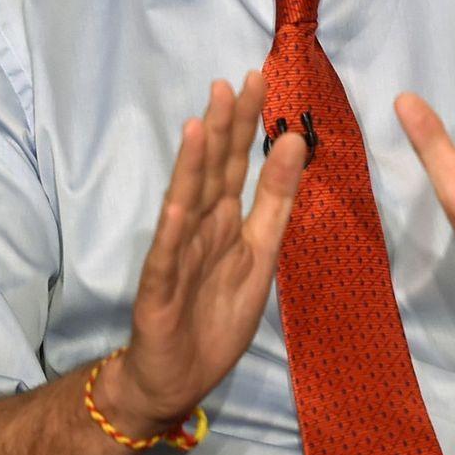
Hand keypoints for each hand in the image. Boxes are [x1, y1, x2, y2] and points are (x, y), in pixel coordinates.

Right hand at [95, 72, 308, 434]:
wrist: (177, 376)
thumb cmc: (216, 314)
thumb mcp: (261, 253)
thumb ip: (276, 200)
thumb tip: (295, 141)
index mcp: (224, 219)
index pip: (237, 162)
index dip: (246, 123)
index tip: (257, 78)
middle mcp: (198, 227)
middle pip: (211, 172)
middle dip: (220, 129)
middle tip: (229, 83)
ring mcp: (176, 254)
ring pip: (186, 203)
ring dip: (191, 166)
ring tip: (197, 125)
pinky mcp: (160, 288)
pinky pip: (168, 255)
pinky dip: (172, 229)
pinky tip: (179, 200)